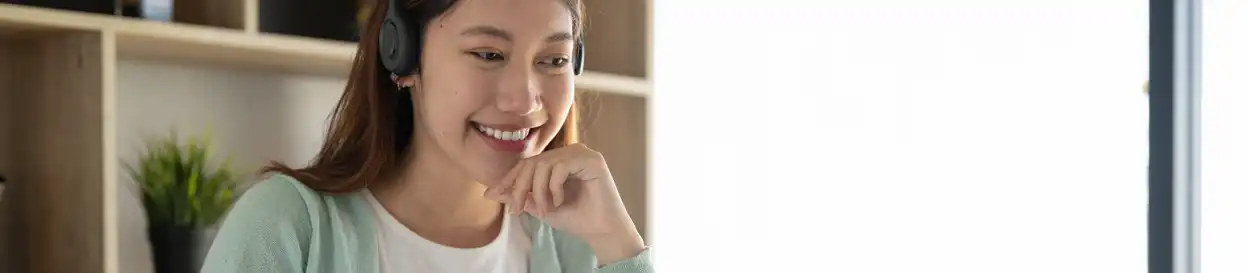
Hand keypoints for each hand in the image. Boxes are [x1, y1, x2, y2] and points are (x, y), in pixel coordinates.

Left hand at [483, 143, 644, 264]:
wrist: (602, 232)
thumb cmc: (577, 219)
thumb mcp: (540, 207)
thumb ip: (519, 197)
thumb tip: (490, 192)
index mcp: (559, 160)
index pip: (527, 163)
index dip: (509, 179)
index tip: (495, 196)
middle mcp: (569, 152)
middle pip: (532, 162)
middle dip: (519, 187)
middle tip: (516, 210)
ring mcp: (582, 153)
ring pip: (544, 163)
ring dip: (537, 191)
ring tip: (544, 210)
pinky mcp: (592, 160)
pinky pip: (560, 167)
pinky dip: (554, 187)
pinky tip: (559, 202)